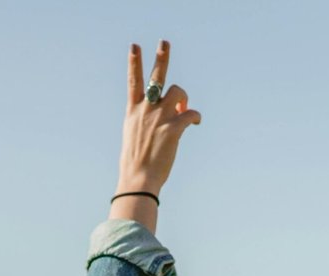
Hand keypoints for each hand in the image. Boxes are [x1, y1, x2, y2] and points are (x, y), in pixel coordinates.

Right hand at [115, 40, 202, 198]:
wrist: (138, 180)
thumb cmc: (135, 162)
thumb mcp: (132, 135)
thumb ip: (144, 120)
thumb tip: (162, 115)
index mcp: (133, 111)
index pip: (133, 81)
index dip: (134, 62)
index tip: (135, 46)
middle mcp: (145, 110)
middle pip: (156, 77)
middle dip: (161, 57)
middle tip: (164, 42)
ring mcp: (159, 118)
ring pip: (178, 92)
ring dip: (183, 98)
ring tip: (183, 108)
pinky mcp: (173, 128)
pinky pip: (191, 113)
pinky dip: (195, 116)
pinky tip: (195, 123)